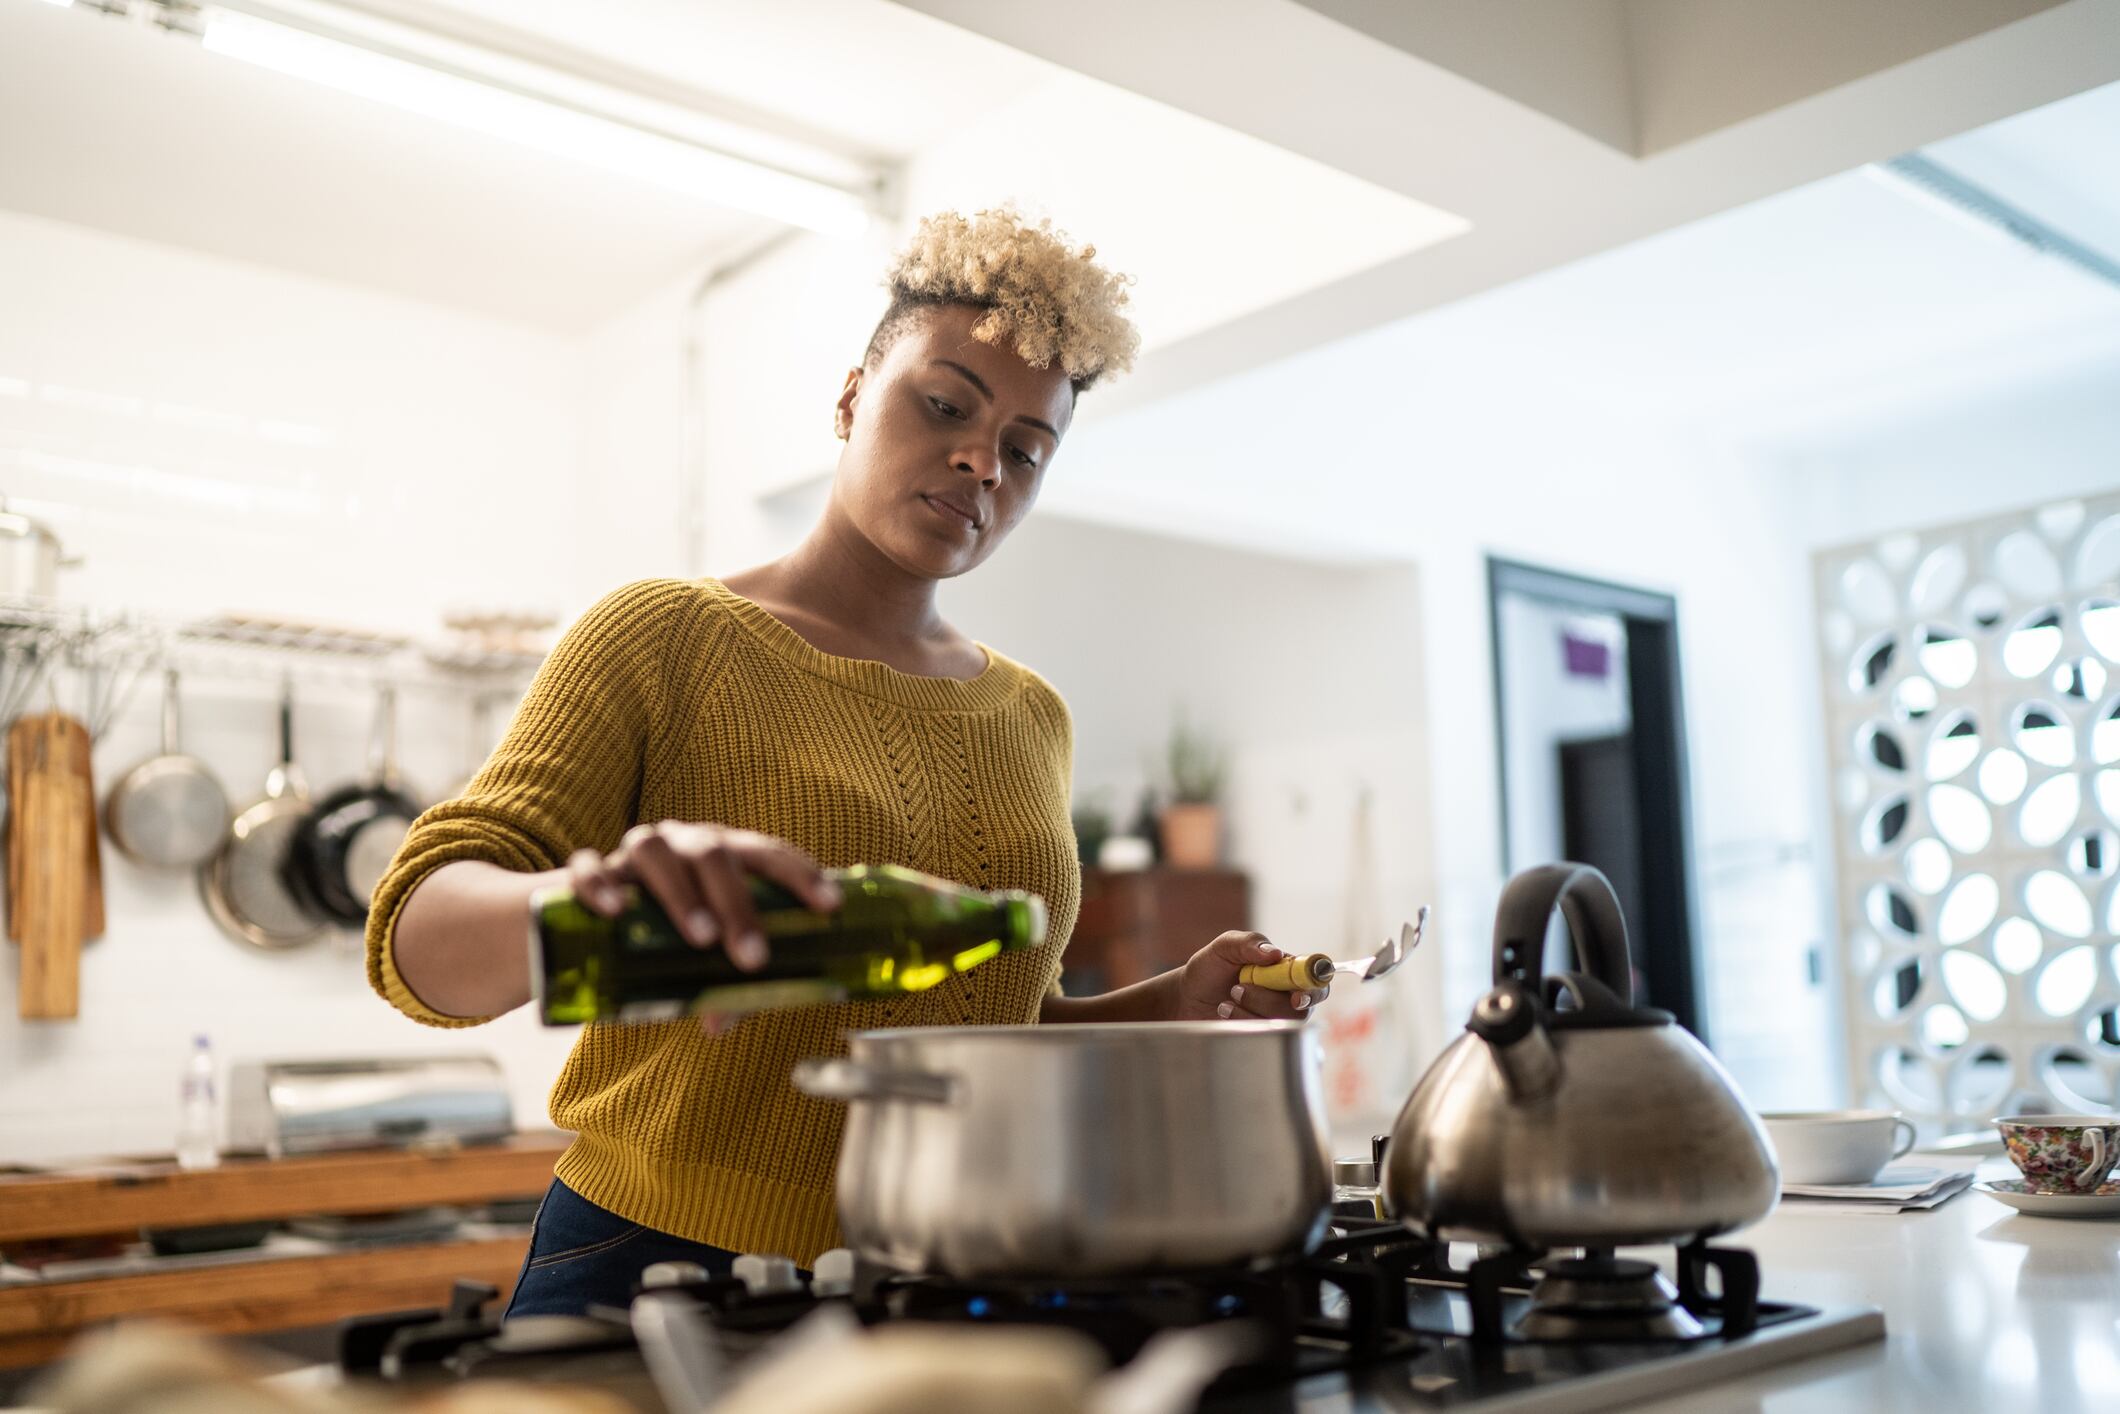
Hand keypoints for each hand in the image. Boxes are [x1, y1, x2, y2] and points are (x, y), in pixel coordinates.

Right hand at [567, 821, 839, 993]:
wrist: (581, 923)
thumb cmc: (661, 934)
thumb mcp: (698, 958)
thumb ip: (717, 986)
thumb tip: (722, 1022)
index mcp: (722, 855)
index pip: (767, 853)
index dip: (801, 875)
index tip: (829, 907)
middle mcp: (680, 843)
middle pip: (714, 853)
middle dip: (739, 904)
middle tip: (753, 956)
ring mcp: (629, 853)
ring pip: (654, 850)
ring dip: (682, 893)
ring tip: (700, 938)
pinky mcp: (580, 871)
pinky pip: (587, 867)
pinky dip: (600, 884)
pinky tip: (614, 911)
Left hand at [1172, 930, 1328, 1022]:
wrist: (1186, 997)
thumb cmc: (1209, 968)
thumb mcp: (1225, 946)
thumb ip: (1249, 943)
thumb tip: (1275, 954)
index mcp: (1285, 969)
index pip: (1317, 978)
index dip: (1315, 988)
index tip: (1297, 996)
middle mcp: (1286, 994)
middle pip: (1302, 1007)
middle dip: (1269, 1001)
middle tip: (1237, 988)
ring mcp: (1274, 1017)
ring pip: (1280, 1023)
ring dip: (1249, 1011)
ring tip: (1225, 1001)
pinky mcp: (1261, 1035)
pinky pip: (1264, 1036)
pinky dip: (1241, 1023)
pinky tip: (1224, 1013)